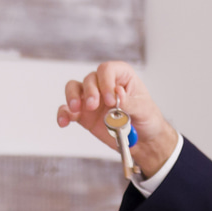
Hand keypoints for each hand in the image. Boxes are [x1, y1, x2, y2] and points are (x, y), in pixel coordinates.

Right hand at [56, 62, 179, 178]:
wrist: (144, 140)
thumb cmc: (147, 119)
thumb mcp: (144, 110)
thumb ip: (130, 103)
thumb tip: (118, 93)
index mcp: (121, 77)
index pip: (107, 70)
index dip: (106, 81)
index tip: (111, 99)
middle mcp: (104, 84)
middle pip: (89, 79)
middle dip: (90, 91)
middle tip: (94, 105)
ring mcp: (92, 99)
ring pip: (74, 89)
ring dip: (72, 97)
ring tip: (75, 109)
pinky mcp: (83, 115)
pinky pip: (68, 111)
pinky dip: (63, 115)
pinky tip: (64, 122)